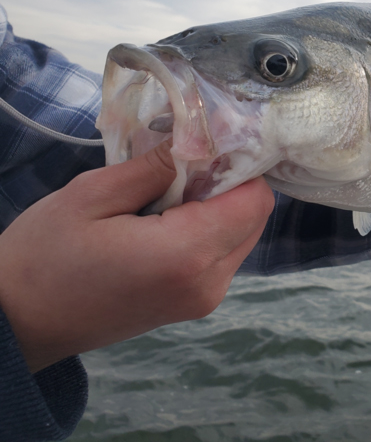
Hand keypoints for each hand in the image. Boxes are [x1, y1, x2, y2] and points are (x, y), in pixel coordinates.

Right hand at [0, 143, 273, 372]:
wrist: (20, 324)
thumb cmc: (44, 257)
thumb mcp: (93, 195)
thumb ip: (157, 165)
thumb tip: (203, 137)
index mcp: (186, 255)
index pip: (255, 198)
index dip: (239, 164)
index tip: (206, 145)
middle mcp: (209, 283)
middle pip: (254, 216)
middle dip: (229, 183)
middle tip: (180, 166)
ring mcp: (206, 299)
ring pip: (243, 233)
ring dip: (218, 207)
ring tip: (165, 195)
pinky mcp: (197, 304)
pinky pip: (224, 254)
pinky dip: (208, 229)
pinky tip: (166, 220)